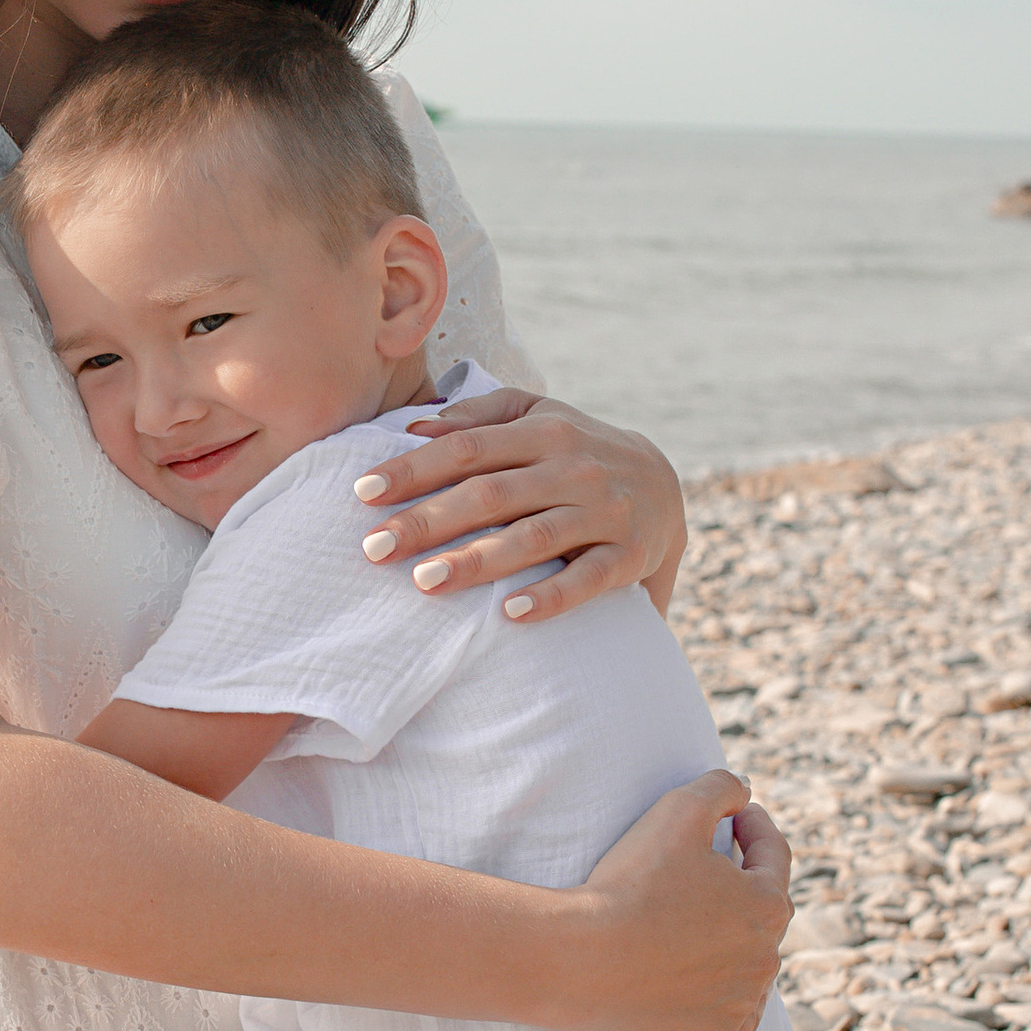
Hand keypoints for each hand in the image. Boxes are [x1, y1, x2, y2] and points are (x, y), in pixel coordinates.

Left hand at [353, 388, 685, 618]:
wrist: (666, 488)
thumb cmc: (578, 452)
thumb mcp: (540, 417)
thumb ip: (481, 416)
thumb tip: (415, 427)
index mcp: (544, 432)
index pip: (467, 448)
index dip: (414, 470)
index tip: (363, 492)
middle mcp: (575, 468)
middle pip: (491, 493)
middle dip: (428, 520)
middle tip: (374, 549)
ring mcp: (605, 512)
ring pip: (535, 536)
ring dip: (478, 560)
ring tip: (425, 581)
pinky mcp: (631, 555)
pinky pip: (590, 578)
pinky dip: (552, 595)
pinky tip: (511, 614)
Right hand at [567, 771, 790, 1030]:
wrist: (577, 962)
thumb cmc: (628, 885)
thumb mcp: (676, 811)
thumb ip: (721, 788)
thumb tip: (744, 791)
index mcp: (768, 906)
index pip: (773, 856)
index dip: (754, 828)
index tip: (737, 817)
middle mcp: (767, 960)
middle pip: (761, 914)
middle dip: (740, 888)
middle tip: (706, 872)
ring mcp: (742, 1005)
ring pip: (747, 967)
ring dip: (730, 944)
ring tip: (694, 927)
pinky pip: (728, 1013)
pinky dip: (716, 995)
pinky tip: (691, 978)